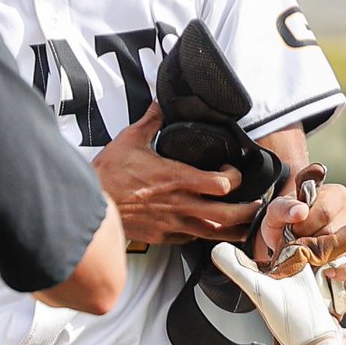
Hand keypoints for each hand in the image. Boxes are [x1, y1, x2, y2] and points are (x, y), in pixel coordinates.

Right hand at [92, 103, 260, 244]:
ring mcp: (172, 224)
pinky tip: (204, 227)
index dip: (235, 177)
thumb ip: (151, 121)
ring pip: (214, 233)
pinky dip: (202, 234)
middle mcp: (181, 204)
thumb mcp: (130, 140)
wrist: (91, 203)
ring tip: (243, 223)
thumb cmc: (109, 174)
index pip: (223, 183)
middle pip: (229, 214)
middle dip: (248, 210)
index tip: (232, 171)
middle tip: (254, 203)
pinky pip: (190, 239)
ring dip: (233, 228)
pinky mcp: (162, 236)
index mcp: (177, 178)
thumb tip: (160, 105)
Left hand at [257, 184, 345, 282]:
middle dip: (310, 242)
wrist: (289, 235)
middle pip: (332, 231)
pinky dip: (345, 272)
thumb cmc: (287, 219)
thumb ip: (284, 208)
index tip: (292, 231)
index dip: (305, 226)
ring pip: (344, 247)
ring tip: (308, 254)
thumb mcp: (277, 211)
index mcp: (333, 193)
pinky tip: (327, 272)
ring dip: (322, 256)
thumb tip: (301, 211)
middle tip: (297, 245)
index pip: (324, 212)